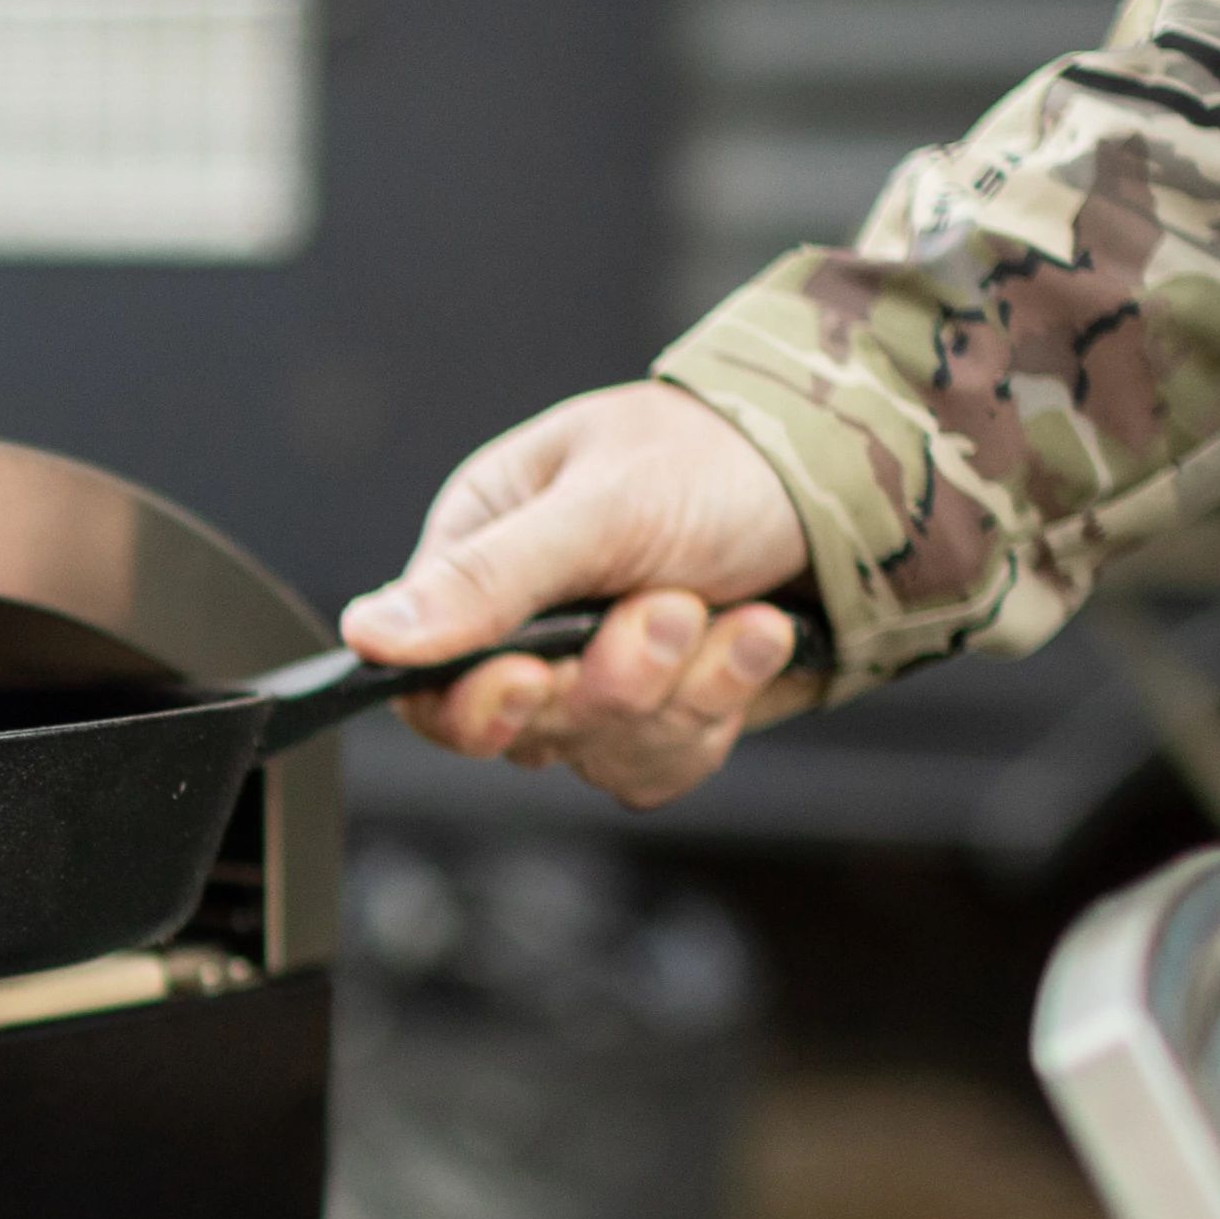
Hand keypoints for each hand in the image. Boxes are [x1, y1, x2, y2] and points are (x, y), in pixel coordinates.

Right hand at [344, 382, 817, 809]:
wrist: (852, 474)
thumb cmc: (716, 456)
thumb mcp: (598, 503)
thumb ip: (486, 578)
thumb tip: (367, 635)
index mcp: (482, 557)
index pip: (425, 682)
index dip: (470, 705)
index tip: (528, 682)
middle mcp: (529, 628)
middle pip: (521, 730)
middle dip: (610, 682)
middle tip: (668, 611)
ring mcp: (601, 678)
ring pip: (601, 753)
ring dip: (679, 691)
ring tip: (730, 613)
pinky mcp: (667, 713)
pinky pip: (665, 762)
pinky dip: (720, 702)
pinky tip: (755, 638)